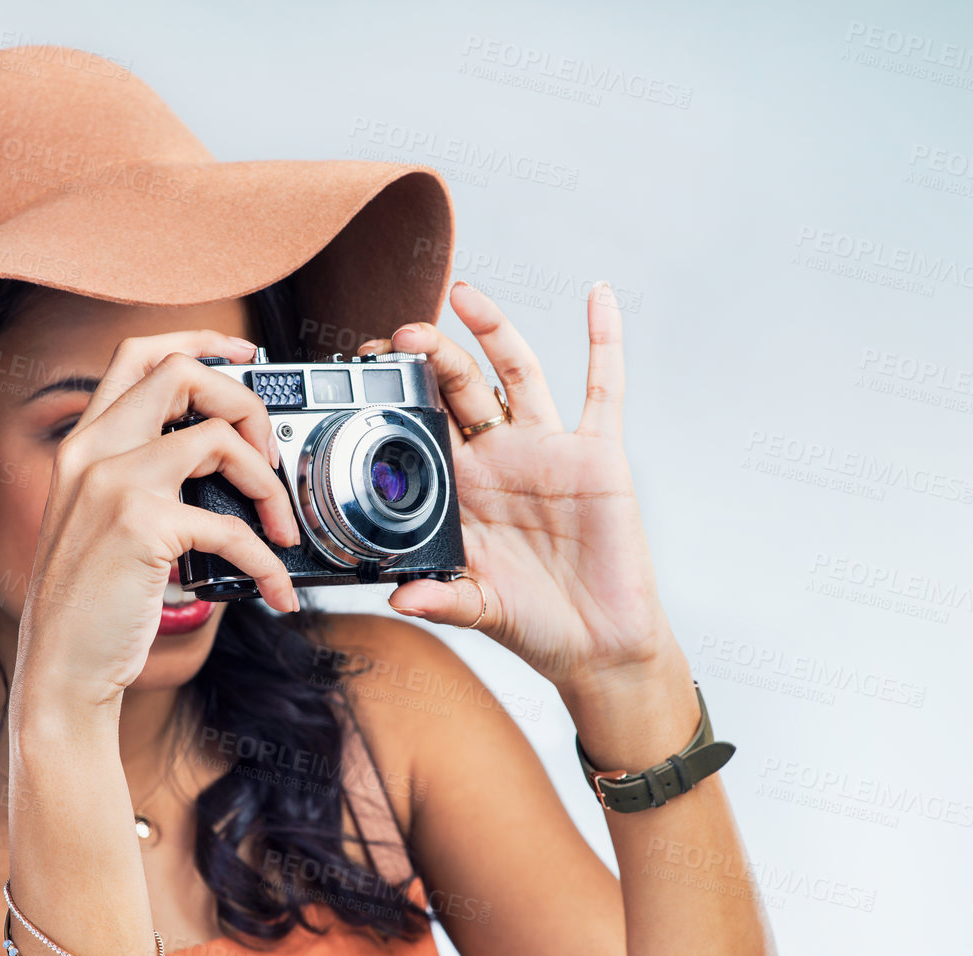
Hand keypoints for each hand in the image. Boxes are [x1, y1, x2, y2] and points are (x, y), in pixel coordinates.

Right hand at [10, 331, 301, 722]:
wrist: (60, 667)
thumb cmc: (91, 605)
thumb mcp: (104, 525)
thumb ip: (146, 483)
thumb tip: (229, 467)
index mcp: (83, 446)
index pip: (139, 356)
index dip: (199, 342)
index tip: (246, 355)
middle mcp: (92, 452)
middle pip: (182, 374)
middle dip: (245, 402)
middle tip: (270, 453)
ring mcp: (113, 484)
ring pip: (218, 438)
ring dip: (268, 483)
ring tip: (282, 527)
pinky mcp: (141, 526)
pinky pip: (232, 527)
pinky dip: (267, 561)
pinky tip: (276, 589)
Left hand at [370, 280, 681, 694]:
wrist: (597, 644)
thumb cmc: (533, 625)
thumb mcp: (479, 610)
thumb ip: (442, 597)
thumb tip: (401, 597)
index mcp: (460, 489)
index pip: (421, 424)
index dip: (398, 393)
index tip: (368, 369)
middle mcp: (498, 459)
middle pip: (460, 387)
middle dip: (431, 356)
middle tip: (402, 333)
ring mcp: (547, 450)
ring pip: (517, 373)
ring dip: (493, 331)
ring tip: (465, 294)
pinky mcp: (597, 455)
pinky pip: (603, 388)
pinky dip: (604, 340)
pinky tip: (598, 297)